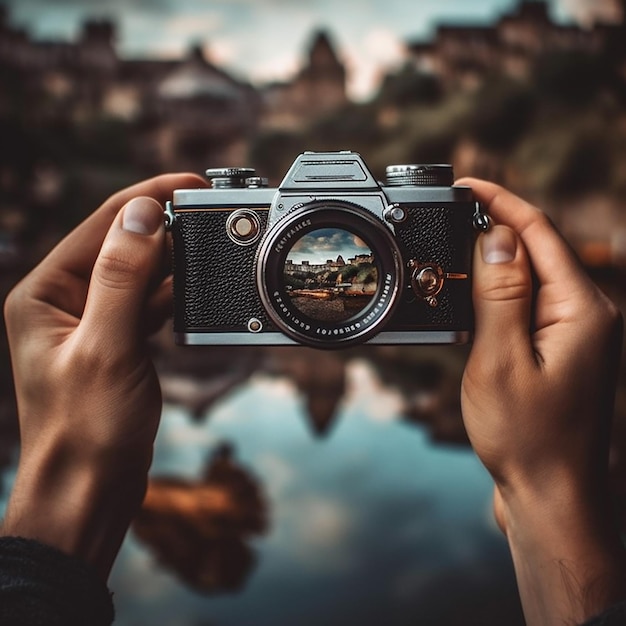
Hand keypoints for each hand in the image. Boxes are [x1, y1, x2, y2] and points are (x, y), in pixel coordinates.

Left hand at [2, 173, 204, 578]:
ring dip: (170, 257)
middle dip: (164, 224)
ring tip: (206, 241)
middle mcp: (64, 302)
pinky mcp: (115, 342)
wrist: (88, 489)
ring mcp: (91, 322)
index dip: (148, 197)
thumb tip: (145, 214)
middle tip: (207, 210)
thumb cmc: (86, 430)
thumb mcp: (107, 347)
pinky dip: (171, 292)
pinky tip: (193, 287)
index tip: (191, 183)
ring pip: (137, 273)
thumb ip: (123, 278)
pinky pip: (146, 303)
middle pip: (120, 244)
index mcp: (45, 294)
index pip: (101, 225)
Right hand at [459, 178, 625, 623]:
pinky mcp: (560, 351)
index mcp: (581, 310)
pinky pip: (527, 307)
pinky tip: (471, 304)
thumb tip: (498, 237)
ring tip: (453, 262)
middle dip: (493, 230)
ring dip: (492, 266)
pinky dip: (498, 297)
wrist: (551, 492)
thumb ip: (501, 295)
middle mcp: (586, 315)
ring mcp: (575, 334)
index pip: (539, 233)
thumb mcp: (501, 360)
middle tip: (448, 221)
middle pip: (537, 252)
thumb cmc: (527, 436)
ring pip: (530, 280)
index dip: (501, 202)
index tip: (466, 185)